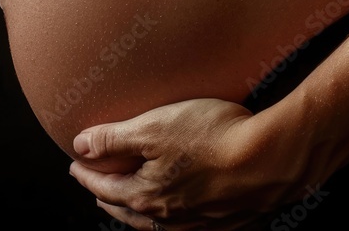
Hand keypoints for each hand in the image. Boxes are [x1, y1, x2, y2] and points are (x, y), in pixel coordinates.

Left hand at [68, 99, 322, 229]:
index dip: (87, 174)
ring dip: (139, 210)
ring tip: (132, 200)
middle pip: (129, 210)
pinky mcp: (229, 220)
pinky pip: (191, 222)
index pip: (105, 187)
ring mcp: (201, 222)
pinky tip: (181, 206)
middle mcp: (171, 218)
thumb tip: (80, 147)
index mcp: (148, 196)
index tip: (75, 166)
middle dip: (109, 196)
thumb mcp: (154, 127)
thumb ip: (114, 139)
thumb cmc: (214, 138)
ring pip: (158, 222)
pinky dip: (174, 215)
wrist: (274, 159)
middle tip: (98, 186)